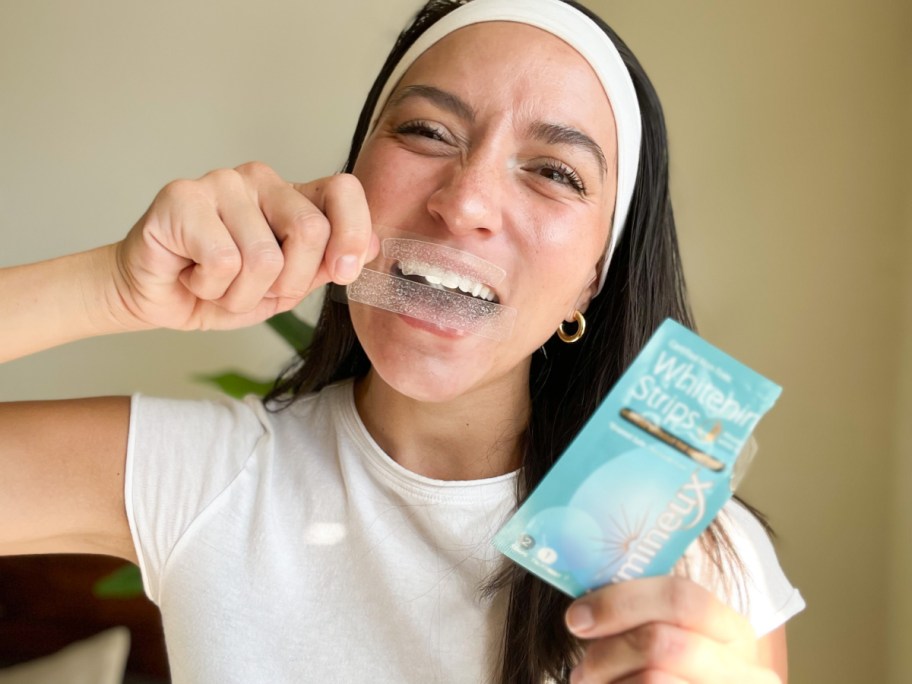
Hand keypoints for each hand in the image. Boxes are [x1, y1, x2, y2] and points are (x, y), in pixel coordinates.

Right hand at [112, 162, 377, 331]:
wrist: (156, 299)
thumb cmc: (220, 288)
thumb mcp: (286, 286)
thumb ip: (327, 264)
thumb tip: (375, 246)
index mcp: (292, 196)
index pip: (343, 190)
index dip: (353, 233)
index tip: (344, 271)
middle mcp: (260, 179)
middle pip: (310, 230)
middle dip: (288, 283)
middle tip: (256, 289)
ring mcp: (220, 182)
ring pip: (263, 258)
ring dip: (240, 294)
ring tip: (216, 283)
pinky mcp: (182, 198)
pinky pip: (223, 261)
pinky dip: (209, 287)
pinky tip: (192, 275)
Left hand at [565, 576, 780, 683]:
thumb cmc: (668, 674)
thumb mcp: (668, 637)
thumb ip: (642, 614)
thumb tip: (583, 607)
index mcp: (732, 631)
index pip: (681, 597)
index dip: (621, 603)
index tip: (577, 618)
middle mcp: (747, 671)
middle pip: (661, 643)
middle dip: (608, 652)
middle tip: (582, 667)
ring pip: (653, 679)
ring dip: (607, 680)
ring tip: (591, 682)